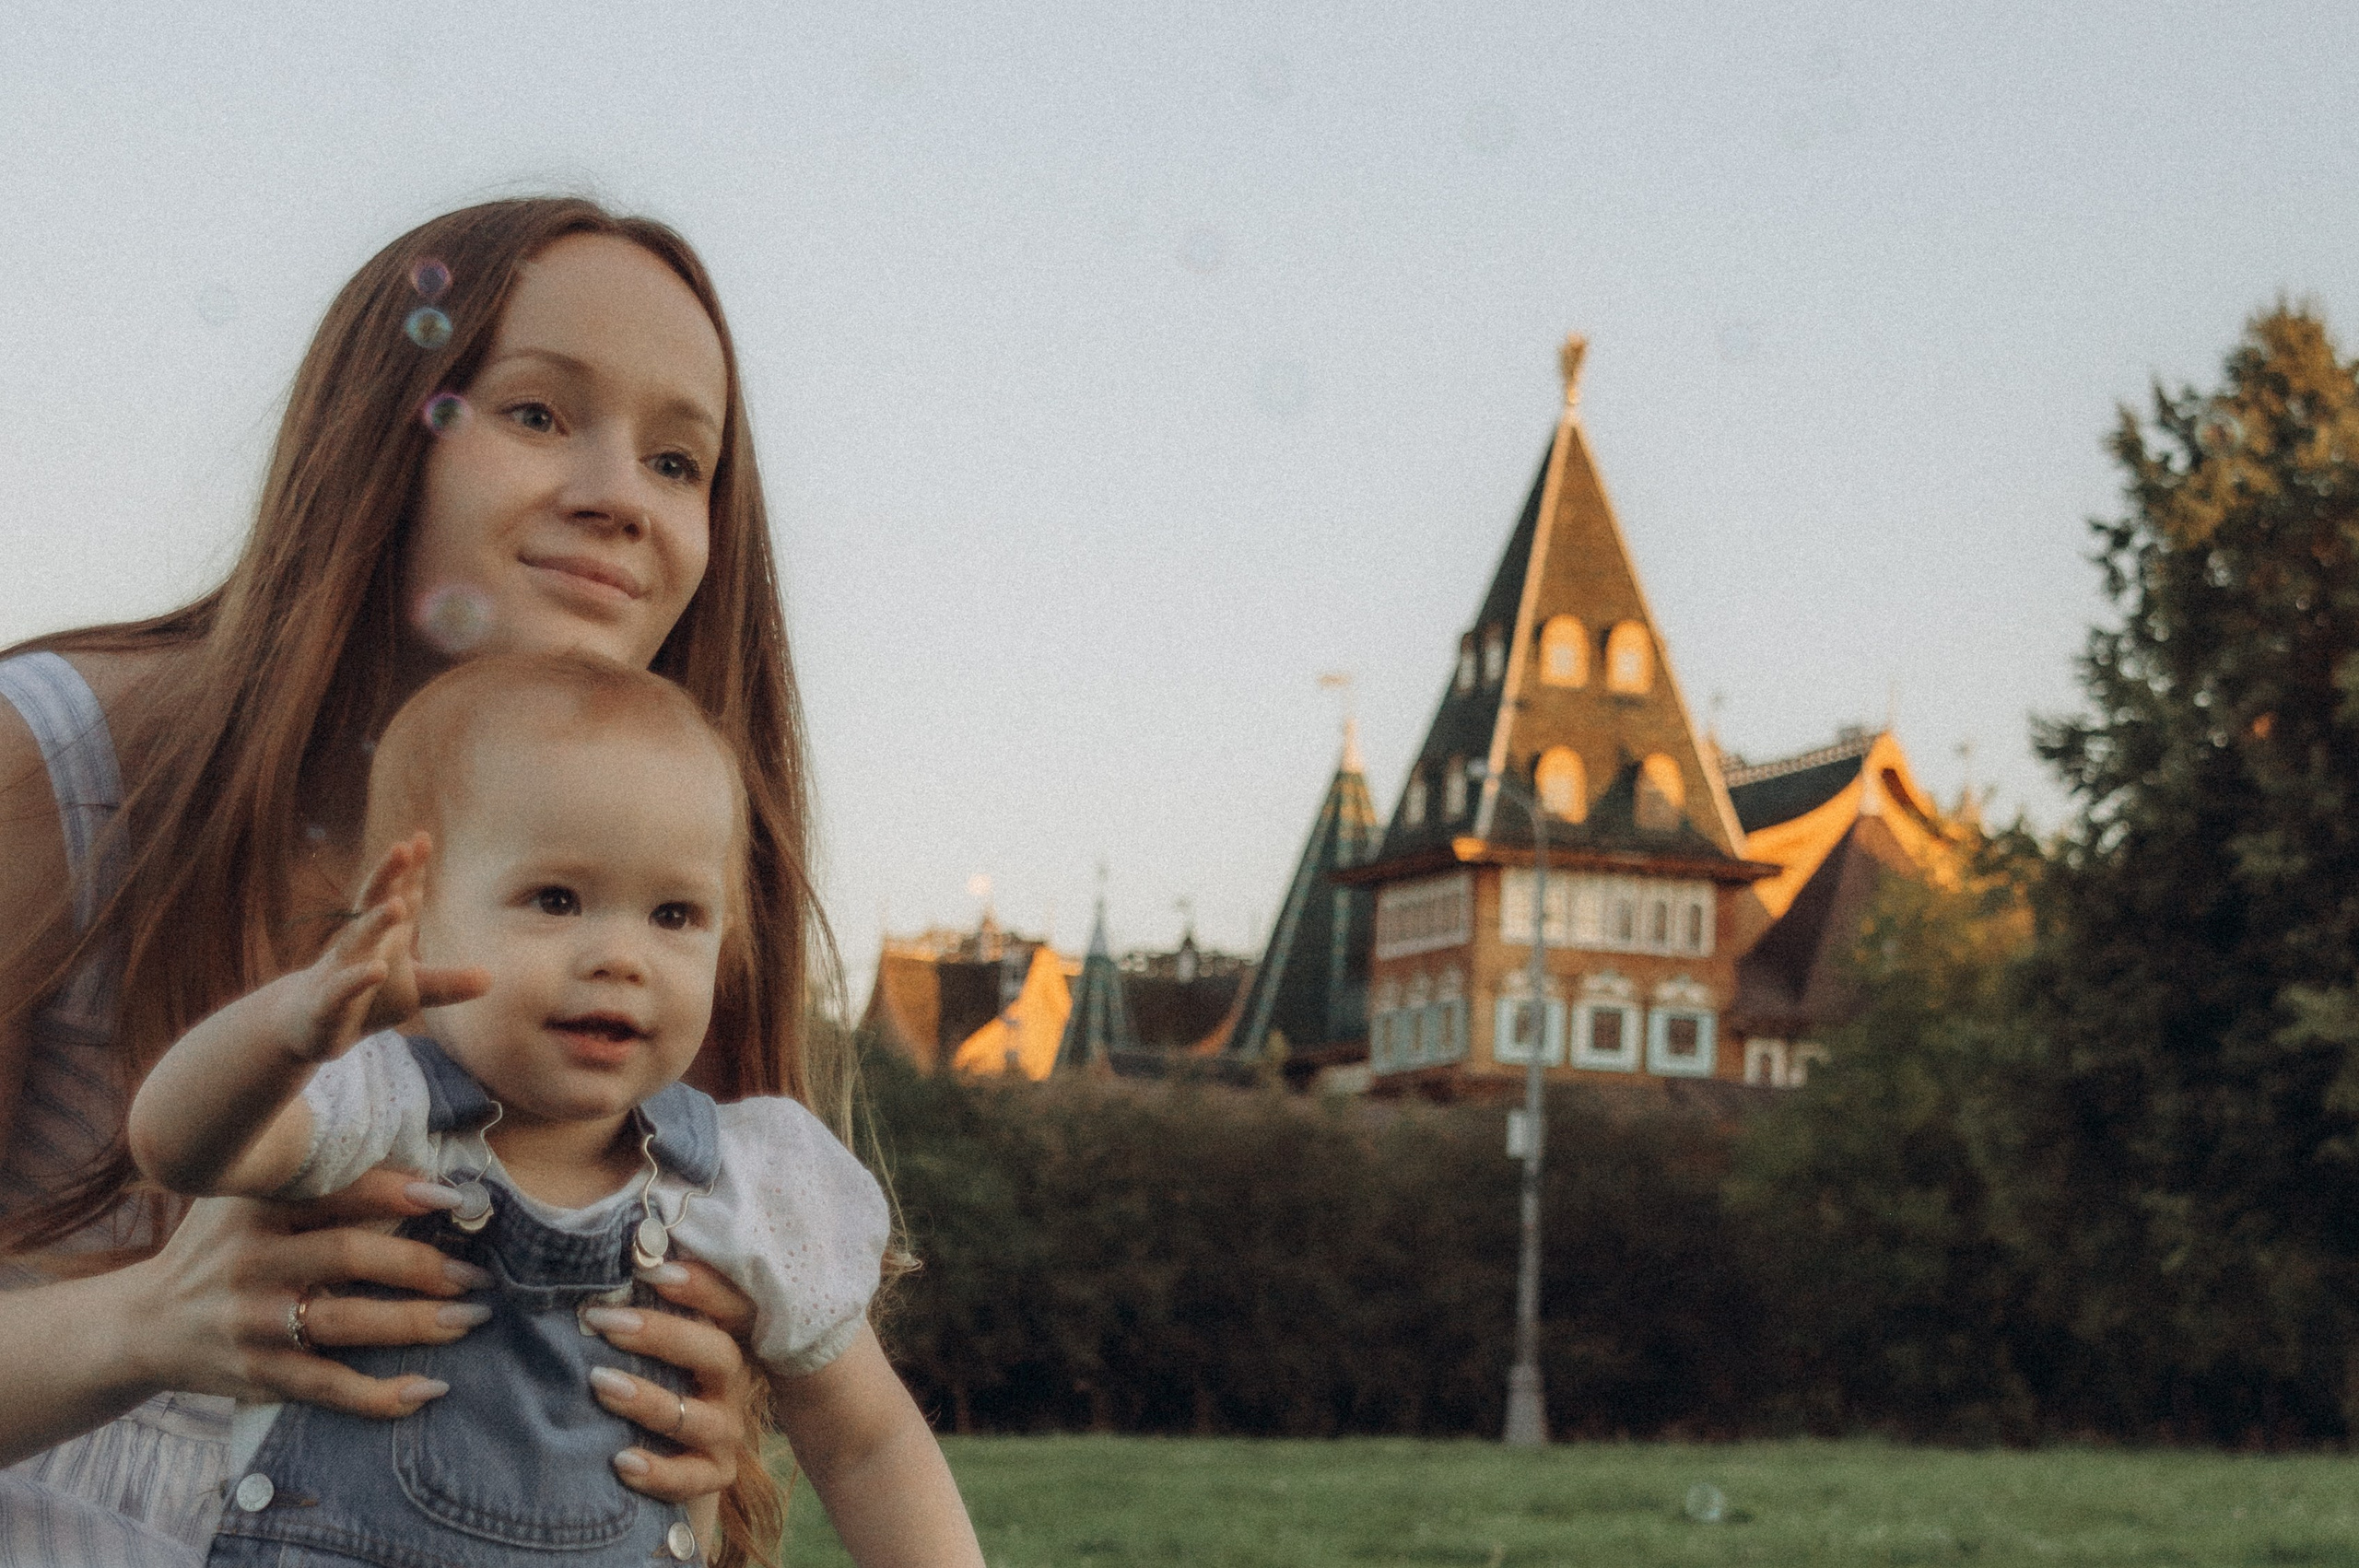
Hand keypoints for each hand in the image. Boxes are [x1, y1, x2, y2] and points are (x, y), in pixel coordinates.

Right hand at [121, 1168, 493, 1415]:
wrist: (142, 1324)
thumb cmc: (221, 1248)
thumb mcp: (248, 1201)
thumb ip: (316, 1184)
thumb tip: (425, 1178)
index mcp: (255, 1207)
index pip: (337, 1193)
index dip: (398, 1193)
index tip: (455, 1200)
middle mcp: (250, 1261)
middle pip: (349, 1257)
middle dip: (421, 1266)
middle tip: (475, 1275)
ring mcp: (251, 1321)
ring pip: (345, 1323)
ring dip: (416, 1324)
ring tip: (470, 1319)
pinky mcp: (255, 1372)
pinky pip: (326, 1386)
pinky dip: (379, 1395)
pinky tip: (427, 1391)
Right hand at [286, 833, 487, 1060]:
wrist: (311, 1029)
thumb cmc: (368, 1000)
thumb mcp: (414, 991)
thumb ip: (449, 982)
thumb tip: (491, 979)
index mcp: (384, 935)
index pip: (399, 896)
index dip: (409, 869)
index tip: (421, 837)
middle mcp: (360, 944)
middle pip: (373, 902)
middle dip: (388, 875)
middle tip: (403, 847)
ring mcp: (341, 969)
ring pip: (357, 939)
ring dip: (376, 921)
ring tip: (397, 905)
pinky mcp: (328, 1002)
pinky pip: (342, 987)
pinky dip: (357, 977)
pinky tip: (376, 969)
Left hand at [582, 1258, 758, 1526]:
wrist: (674, 1458)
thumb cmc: (654, 1380)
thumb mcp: (654, 1344)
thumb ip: (640, 1308)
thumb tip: (601, 1265)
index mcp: (724, 1340)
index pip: (730, 1304)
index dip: (700, 1285)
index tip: (652, 1269)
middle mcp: (733, 1382)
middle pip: (717, 1353)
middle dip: (661, 1335)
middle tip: (604, 1320)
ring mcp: (727, 1431)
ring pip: (700, 1417)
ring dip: (650, 1401)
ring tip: (600, 1384)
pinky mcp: (716, 1474)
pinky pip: (693, 1478)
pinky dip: (659, 1471)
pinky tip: (622, 1461)